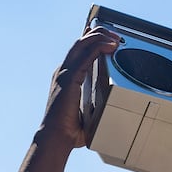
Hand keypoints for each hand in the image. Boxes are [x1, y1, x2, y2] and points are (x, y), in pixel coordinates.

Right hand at [40, 27, 119, 147]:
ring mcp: (65, 73)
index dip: (92, 40)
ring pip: (83, 44)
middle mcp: (63, 72)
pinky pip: (87, 55)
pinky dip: (99, 46)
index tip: (107, 38)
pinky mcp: (70, 78)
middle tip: (116, 35)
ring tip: (116, 37)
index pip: (78, 51)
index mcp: (65, 78)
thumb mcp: (85, 114)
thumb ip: (94, 108)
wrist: (56, 137)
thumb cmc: (69, 131)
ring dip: (101, 36)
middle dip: (99, 34)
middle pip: (80, 42)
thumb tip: (106, 113)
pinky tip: (111, 45)